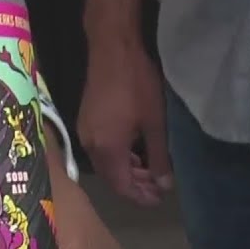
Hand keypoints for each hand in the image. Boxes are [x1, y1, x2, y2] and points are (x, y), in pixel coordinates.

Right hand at [77, 40, 171, 206]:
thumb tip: (164, 185)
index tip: (160, 200)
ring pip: (106, 164)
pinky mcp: (86, 121)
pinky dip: (118, 157)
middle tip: (159, 187)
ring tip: (150, 171)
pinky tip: (134, 153)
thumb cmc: (137, 84)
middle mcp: (91, 146)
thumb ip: (159, 157)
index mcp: (107, 150)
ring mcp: (85, 133)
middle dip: (134, 186)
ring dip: (127, 171)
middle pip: (111, 177)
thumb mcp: (154, 123)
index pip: (122, 186)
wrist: (112, 48)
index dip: (140, 197)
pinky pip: (101, 150)